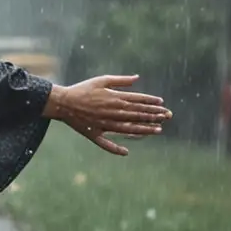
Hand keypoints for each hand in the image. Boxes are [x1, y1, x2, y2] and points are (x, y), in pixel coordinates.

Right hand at [43, 74, 170, 155]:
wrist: (63, 102)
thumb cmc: (82, 89)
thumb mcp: (102, 80)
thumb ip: (120, 80)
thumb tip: (137, 78)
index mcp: (114, 98)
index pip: (137, 100)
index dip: (151, 102)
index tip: (162, 103)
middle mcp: (112, 112)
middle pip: (137, 114)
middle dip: (153, 115)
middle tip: (167, 116)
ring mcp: (104, 124)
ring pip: (128, 129)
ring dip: (144, 130)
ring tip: (158, 130)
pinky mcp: (94, 134)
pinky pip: (106, 144)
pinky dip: (115, 149)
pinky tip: (126, 152)